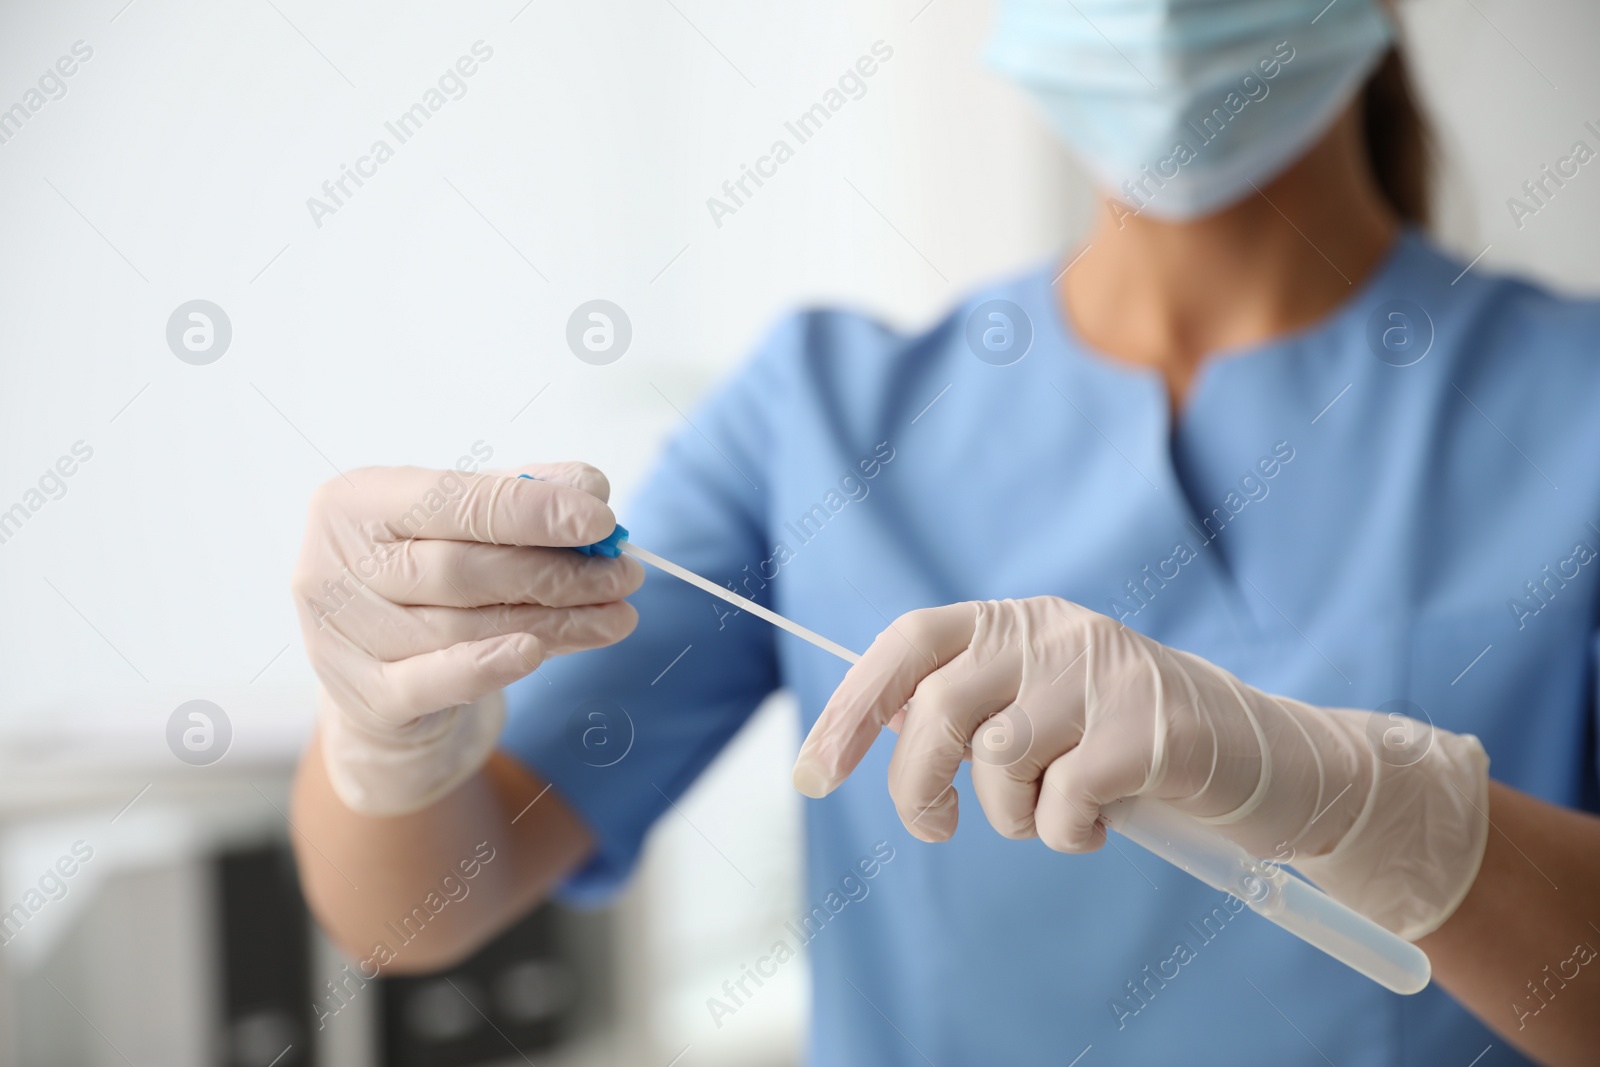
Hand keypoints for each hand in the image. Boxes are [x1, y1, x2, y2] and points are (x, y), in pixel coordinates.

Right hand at [292, 463, 642, 814]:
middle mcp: (331, 566)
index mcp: (355, 503)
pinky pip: (433, 683)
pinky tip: (539, 653)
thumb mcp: (462, 525)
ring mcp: (339, 637)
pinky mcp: (362, 698)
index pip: (456, 501)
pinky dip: (488, 667)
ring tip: (616, 616)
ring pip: (464, 627)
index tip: (602, 521)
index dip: (533, 511)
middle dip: (557, 572)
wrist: (377, 677)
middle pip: (464, 570)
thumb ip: (521, 496)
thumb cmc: (425, 581)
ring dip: (554, 622)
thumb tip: (590, 489)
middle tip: (624, 576)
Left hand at [792, 597, 1488, 938]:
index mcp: (1020, 622)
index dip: (852, 707)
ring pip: (997, 761)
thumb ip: (970, 705)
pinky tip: (1106, 823)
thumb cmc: (1134, 743)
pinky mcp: (1148, 731)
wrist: (1271, 761)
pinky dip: (1071, 834)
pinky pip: (1063, 803)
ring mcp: (1106, 676)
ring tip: (1056, 814)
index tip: (812, 775)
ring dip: (1013, 814)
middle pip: (939, 710)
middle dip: (917, 785)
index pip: (910, 643)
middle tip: (935, 827)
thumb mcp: (1044, 706)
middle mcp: (1057, 633)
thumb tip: (867, 725)